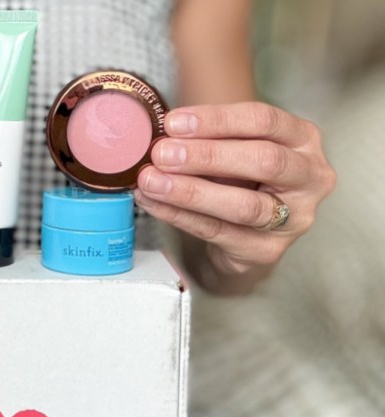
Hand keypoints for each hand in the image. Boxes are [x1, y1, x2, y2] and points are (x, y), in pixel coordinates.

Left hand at [135, 102, 335, 290]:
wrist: (249, 234)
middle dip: (206, 156)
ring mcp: (295, 218)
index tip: (175, 123)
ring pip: (243, 205)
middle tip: (162, 154)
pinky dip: (180, 215)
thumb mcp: (235, 149)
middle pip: (263, 160)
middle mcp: (310, 176)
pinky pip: (218, 231)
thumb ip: (209, 139)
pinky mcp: (267, 250)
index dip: (217, 120)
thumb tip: (161, 135)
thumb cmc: (243, 179)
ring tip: (152, 181)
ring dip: (190, 192)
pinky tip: (154, 203)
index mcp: (303, 139)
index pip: (265, 120)